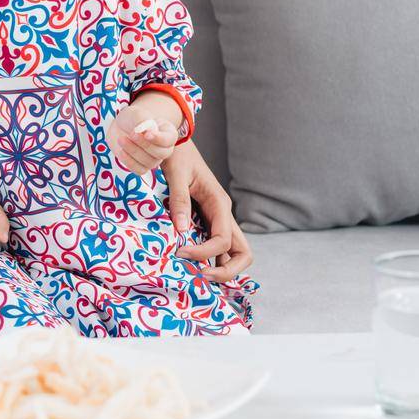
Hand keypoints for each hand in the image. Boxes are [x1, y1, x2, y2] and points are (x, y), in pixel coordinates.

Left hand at [109, 90, 182, 174]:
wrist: (120, 127)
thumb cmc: (132, 118)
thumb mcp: (135, 114)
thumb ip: (142, 120)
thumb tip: (148, 131)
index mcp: (168, 132)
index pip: (170, 139)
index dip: (159, 139)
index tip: (146, 133)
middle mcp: (164, 148)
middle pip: (161, 153)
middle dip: (145, 145)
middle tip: (131, 134)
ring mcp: (153, 159)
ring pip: (150, 162)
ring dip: (134, 151)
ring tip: (121, 139)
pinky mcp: (142, 166)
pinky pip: (140, 170)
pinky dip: (129, 162)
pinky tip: (121, 151)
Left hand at [163, 140, 252, 282]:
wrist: (175, 141)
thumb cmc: (176, 155)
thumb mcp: (175, 174)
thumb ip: (180, 201)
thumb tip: (180, 231)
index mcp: (219, 203)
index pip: (223, 240)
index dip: (204, 253)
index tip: (180, 253)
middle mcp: (223, 214)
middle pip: (243, 253)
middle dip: (227, 271)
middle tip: (200, 276)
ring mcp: (218, 219)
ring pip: (233, 253)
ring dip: (220, 268)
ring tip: (194, 275)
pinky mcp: (207, 221)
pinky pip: (216, 247)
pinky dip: (209, 260)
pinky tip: (190, 265)